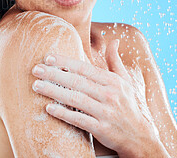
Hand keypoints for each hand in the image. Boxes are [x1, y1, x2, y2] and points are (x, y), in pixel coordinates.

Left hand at [31, 39, 159, 156]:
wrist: (141, 137)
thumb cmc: (129, 105)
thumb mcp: (126, 80)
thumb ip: (115, 61)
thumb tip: (114, 40)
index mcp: (113, 81)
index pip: (85, 68)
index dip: (65, 62)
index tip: (48, 57)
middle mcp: (109, 94)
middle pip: (77, 82)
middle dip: (54, 74)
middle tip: (35, 69)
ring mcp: (106, 112)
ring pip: (76, 99)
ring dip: (54, 92)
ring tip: (36, 86)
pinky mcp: (102, 129)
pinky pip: (79, 120)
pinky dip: (64, 114)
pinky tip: (49, 108)